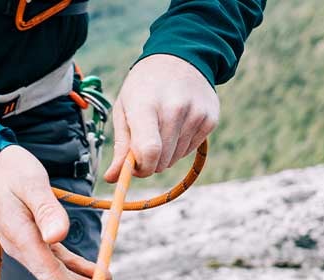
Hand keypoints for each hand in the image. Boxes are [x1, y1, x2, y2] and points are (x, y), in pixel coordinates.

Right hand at [0, 145, 125, 279]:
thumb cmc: (11, 170)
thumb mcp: (32, 184)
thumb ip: (46, 210)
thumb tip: (59, 237)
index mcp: (21, 237)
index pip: (50, 273)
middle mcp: (22, 248)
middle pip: (56, 279)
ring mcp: (27, 245)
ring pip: (58, 272)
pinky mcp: (34, 239)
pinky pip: (58, 260)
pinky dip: (78, 268)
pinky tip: (99, 274)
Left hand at [104, 54, 218, 181]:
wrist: (180, 57)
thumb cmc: (144, 87)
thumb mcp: (124, 109)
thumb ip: (120, 146)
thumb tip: (112, 178)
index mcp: (147, 106)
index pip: (148, 151)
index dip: (139, 168)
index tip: (132, 167)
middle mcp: (175, 110)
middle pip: (161, 161)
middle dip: (148, 163)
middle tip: (142, 145)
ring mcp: (196, 114)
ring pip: (174, 159)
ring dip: (163, 154)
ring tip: (159, 129)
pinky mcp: (210, 119)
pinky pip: (189, 150)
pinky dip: (179, 146)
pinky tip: (175, 125)